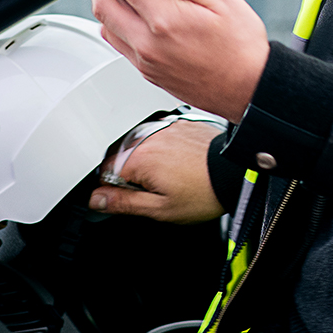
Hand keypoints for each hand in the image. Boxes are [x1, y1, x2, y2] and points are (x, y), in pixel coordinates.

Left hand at [77, 0, 269, 122]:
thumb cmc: (241, 44)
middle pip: (104, 3)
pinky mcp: (148, 73)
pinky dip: (112, 21)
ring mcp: (145, 61)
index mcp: (165, 20)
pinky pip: (118, 43)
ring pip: (106, 25)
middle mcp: (148, 43)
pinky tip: (125, 11)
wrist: (249, 89)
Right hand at [89, 121, 225, 221]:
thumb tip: (97, 200)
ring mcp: (166, 128)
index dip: (114, 189)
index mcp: (139, 157)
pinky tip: (179, 165)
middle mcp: (149, 136)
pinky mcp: (181, 124)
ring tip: (170, 178)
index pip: (105, 171)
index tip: (127, 199)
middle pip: (123, 157)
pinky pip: (161, 137)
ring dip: (147, 161)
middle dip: (131, 174)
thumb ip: (123, 203)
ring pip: (142, 146)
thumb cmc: (203, 191)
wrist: (235, 172)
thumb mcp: (159, 208)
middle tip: (153, 191)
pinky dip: (164, 150)